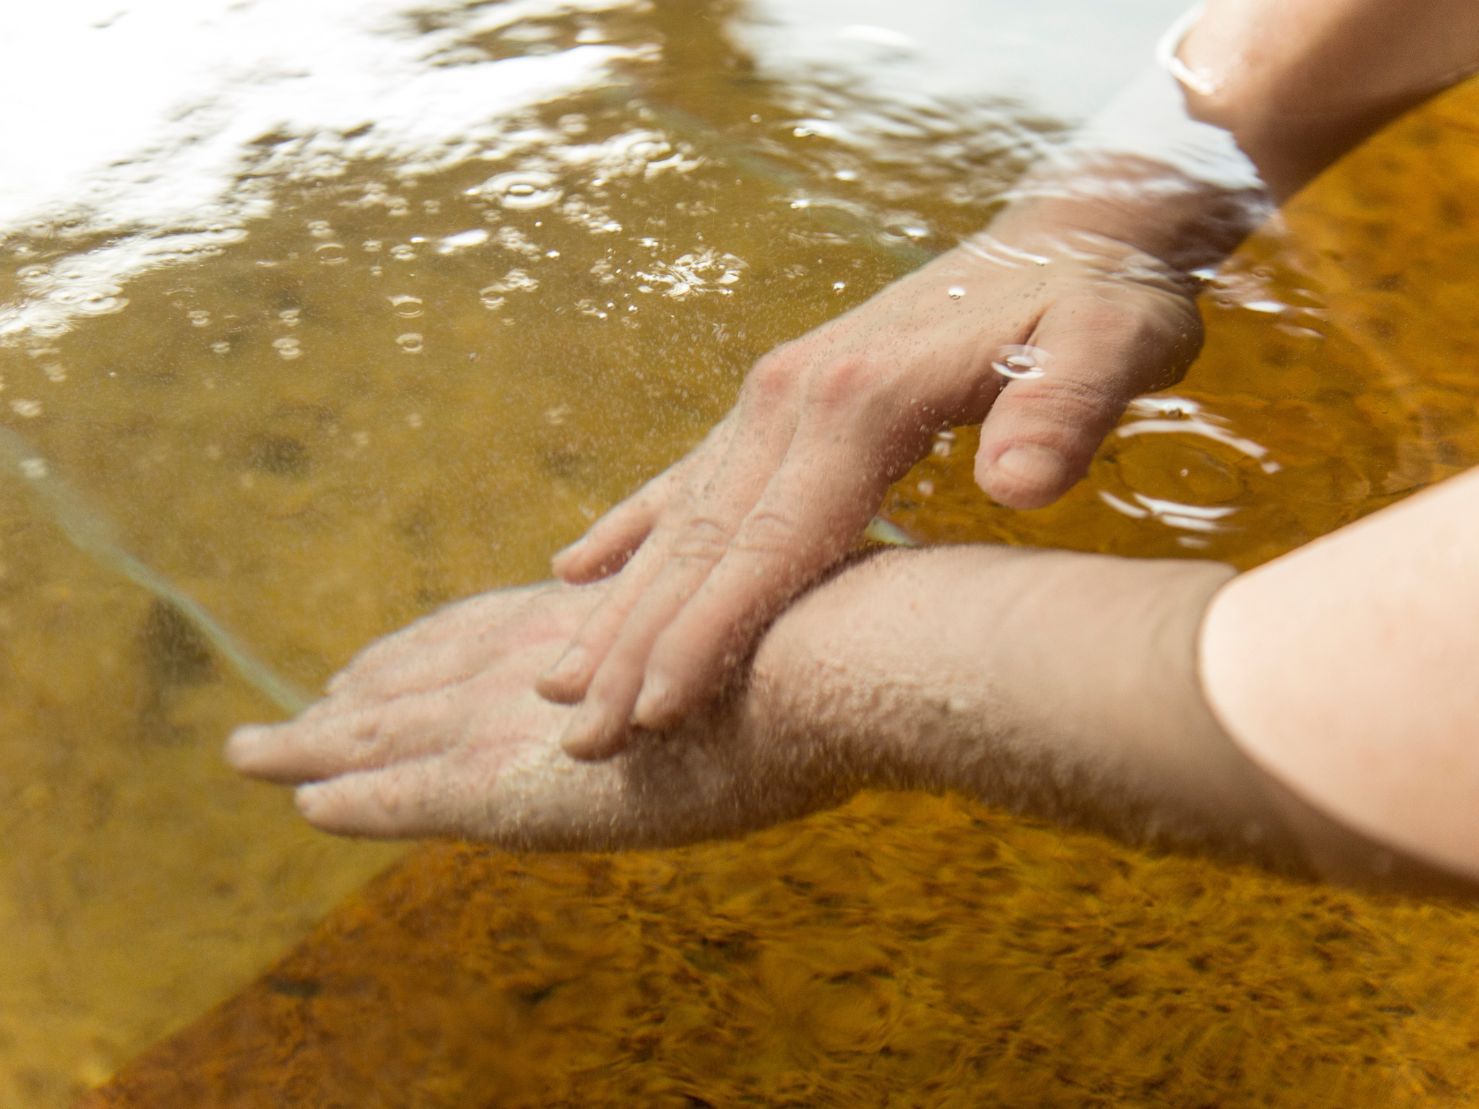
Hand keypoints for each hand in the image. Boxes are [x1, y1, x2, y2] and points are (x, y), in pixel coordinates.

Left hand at [224, 580, 849, 846]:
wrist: (815, 662)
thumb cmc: (808, 636)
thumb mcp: (744, 618)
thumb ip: (702, 631)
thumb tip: (713, 635)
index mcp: (582, 618)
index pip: (475, 630)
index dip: (420, 646)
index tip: (382, 657)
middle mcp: (526, 658)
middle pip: (411, 676)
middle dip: (356, 693)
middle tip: (310, 703)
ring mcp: (511, 719)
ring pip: (378, 737)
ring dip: (309, 745)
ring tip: (252, 751)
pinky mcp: (504, 784)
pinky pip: (400, 800)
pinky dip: (352, 805)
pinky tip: (305, 808)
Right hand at [539, 209, 1204, 757]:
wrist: (1069, 232)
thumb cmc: (1099, 300)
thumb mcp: (1115, 342)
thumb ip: (1066, 410)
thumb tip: (1017, 486)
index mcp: (860, 402)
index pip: (767, 545)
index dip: (708, 636)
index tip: (653, 715)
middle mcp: (792, 398)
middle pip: (702, 545)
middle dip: (637, 648)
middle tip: (583, 737)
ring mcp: (776, 397)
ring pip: (681, 521)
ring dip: (621, 608)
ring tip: (558, 681)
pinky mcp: (782, 399)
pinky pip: (688, 476)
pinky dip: (632, 529)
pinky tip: (575, 569)